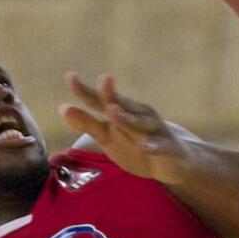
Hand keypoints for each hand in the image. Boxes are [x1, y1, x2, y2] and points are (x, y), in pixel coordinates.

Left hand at [61, 73, 193, 184]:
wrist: (176, 161)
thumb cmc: (138, 145)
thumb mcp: (109, 136)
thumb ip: (88, 124)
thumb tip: (62, 108)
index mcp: (123, 112)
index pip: (100, 100)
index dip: (85, 90)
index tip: (69, 77)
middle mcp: (138, 116)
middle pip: (120, 105)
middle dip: (110, 95)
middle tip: (102, 79)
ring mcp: (154, 131)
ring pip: (139, 124)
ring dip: (126, 118)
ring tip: (113, 112)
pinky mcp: (167, 148)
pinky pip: (159, 147)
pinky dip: (152, 146)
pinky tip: (144, 146)